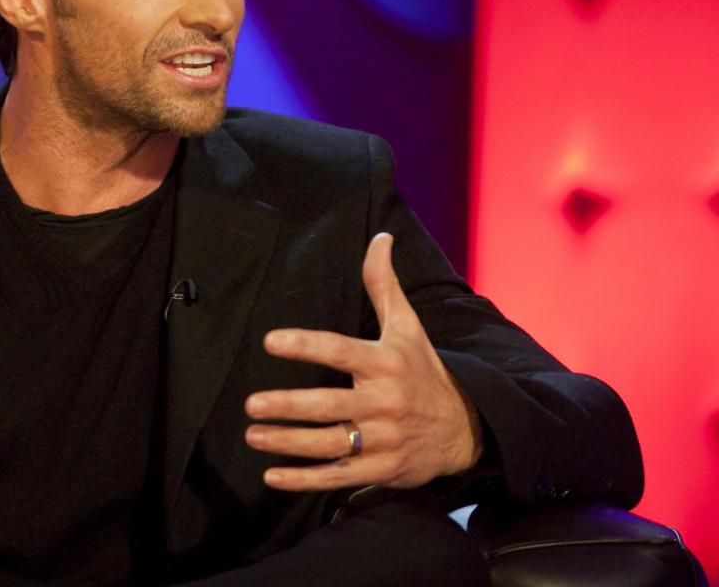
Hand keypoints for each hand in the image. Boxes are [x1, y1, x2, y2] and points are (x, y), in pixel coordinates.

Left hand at [244, 232, 482, 491]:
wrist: (466, 430)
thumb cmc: (425, 372)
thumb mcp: (408, 328)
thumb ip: (384, 285)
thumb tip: (380, 238)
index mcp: (386, 363)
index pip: (340, 350)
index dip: (305, 345)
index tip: (270, 341)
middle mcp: (384, 402)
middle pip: (328, 404)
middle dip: (287, 406)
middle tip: (251, 404)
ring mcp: (383, 439)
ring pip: (328, 443)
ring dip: (286, 441)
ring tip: (253, 435)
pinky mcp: (381, 470)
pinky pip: (337, 477)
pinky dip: (304, 479)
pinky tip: (273, 476)